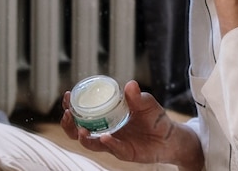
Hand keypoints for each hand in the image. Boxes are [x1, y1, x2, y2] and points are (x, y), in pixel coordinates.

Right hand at [60, 80, 202, 168]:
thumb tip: (130, 84)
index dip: (72, 105)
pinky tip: (104, 138)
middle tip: (67, 113)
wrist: (170, 137)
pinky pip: (112, 149)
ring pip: (90, 143)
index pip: (83, 112)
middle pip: (78, 130)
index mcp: (106, 116)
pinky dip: (107, 143)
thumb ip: (138, 96)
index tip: (67, 95)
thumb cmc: (155, 118)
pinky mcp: (123, 152)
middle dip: (68, 124)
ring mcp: (113, 143)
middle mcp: (105, 130)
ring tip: (81, 129)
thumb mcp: (147, 103)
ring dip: (82, 137)